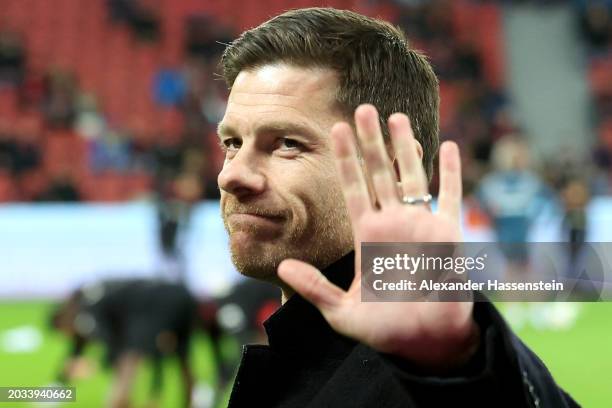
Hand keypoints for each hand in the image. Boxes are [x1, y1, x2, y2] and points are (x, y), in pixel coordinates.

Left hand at [278, 104, 478, 371]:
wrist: (426, 342)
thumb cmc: (385, 330)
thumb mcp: (341, 311)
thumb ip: (313, 288)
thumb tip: (281, 268)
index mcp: (366, 236)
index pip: (352, 188)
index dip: (344, 159)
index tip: (335, 130)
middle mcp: (391, 223)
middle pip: (378, 172)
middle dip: (370, 141)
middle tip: (362, 109)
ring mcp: (419, 225)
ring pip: (410, 175)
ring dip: (403, 146)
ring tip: (395, 116)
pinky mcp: (447, 234)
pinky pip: (449, 196)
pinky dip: (450, 172)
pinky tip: (448, 147)